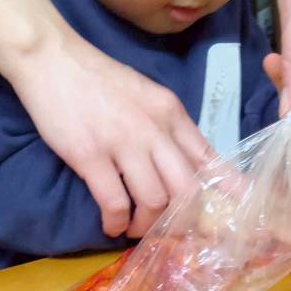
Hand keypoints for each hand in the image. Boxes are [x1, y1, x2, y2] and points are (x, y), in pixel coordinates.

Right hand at [0, 0, 211, 238]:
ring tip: (134, 229)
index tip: (238, 209)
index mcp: (171, 113)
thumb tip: (186, 163)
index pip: (209, 158)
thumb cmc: (99, 80)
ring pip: (154, 202)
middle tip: (169, 232)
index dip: (227, 189)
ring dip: (146, 226)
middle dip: (182, 220)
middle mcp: (154, 129)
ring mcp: (123, 143)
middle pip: (187, 189)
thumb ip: (168, 127)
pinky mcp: (91, 156)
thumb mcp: (147, 96)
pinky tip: (111, 225)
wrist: (53, 59)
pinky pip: (114, 203)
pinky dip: (116, 222)